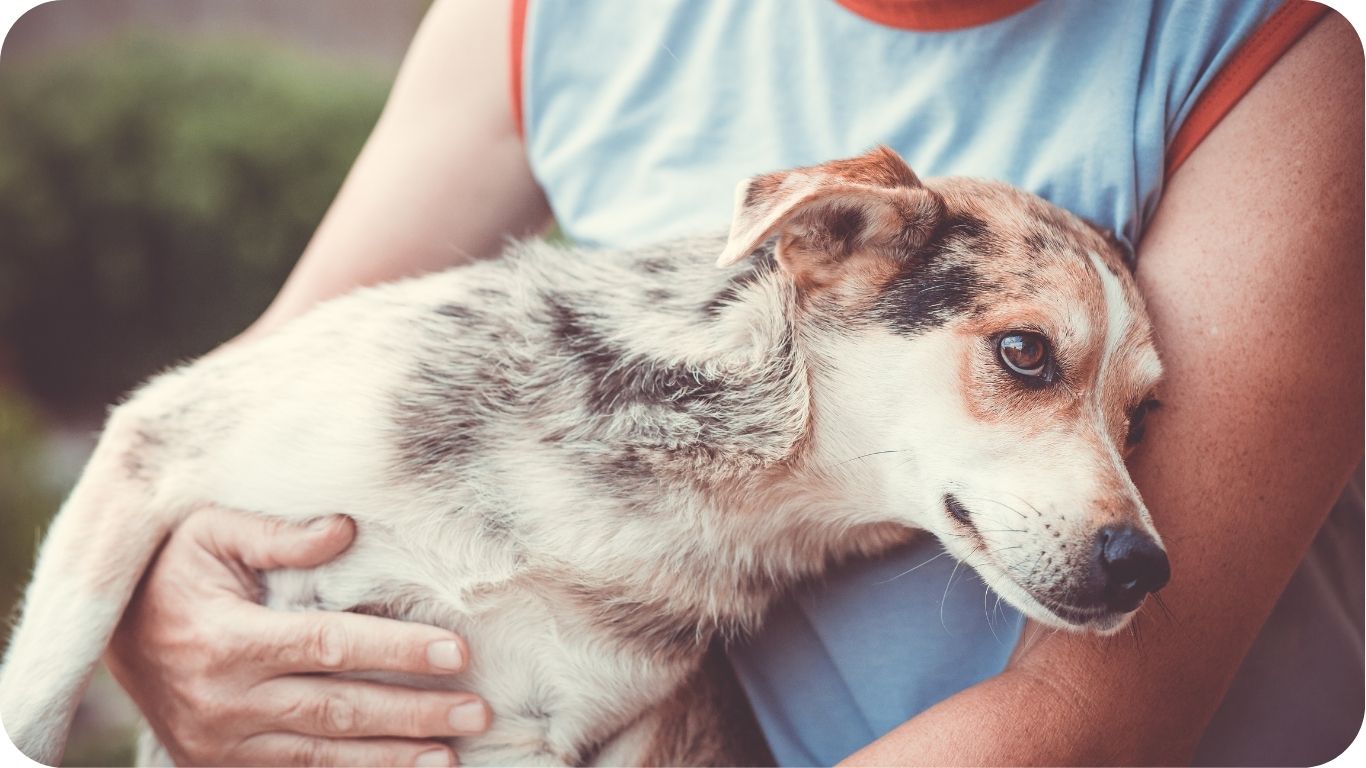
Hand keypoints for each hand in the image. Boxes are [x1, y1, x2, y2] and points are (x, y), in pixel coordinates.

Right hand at [105, 506, 488, 766]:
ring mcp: (221, 742)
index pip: (329, 646)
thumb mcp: (210, 531)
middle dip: (414, 712)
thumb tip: (345, 529)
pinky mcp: (220, 764)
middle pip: (339, 710)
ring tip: (453, 753)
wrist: (110, 633)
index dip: (396, 649)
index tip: (456, 651)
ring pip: (323, 756)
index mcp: (227, 640)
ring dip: (393, 756)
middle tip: (477, 712)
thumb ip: (277, 533)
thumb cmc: (171, 570)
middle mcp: (224, 701)